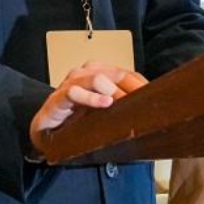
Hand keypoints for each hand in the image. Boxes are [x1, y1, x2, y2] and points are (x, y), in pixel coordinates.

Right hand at [28, 61, 146, 154]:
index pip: (128, 74)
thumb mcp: (105, 115)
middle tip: (143, 103)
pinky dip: (91, 97)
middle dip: (131, 88)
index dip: (142, 85)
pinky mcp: (60, 95)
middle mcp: (88, 73)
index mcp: (102, 74)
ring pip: (97, 77)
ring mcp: (73, 82)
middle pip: (116, 73)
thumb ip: (122, 110)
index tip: (157, 98)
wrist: (47, 130)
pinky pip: (75, 91)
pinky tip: (105, 103)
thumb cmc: (78, 120)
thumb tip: (148, 115)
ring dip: (113, 90)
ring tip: (124, 103)